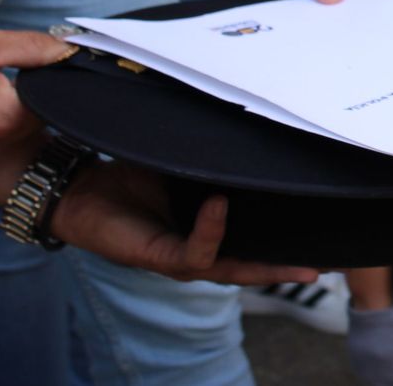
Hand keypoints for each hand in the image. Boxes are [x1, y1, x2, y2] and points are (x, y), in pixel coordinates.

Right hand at [0, 24, 74, 157]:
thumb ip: (37, 49)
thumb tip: (71, 51)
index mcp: (1, 119)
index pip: (51, 104)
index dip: (55, 82)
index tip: (51, 65)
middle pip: (32, 118)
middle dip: (30, 93)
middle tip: (11, 70)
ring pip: (9, 126)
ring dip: (8, 104)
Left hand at [49, 161, 318, 285]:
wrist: (71, 184)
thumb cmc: (124, 169)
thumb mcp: (179, 158)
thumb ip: (208, 152)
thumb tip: (251, 123)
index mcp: (203, 226)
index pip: (251, 237)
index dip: (283, 240)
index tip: (319, 233)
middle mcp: (194, 246)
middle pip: (250, 265)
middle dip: (285, 269)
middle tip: (321, 267)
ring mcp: (176, 255)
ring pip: (229, 270)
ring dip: (262, 269)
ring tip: (296, 264)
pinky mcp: (155, 256)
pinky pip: (192, 254)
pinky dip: (210, 232)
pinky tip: (220, 205)